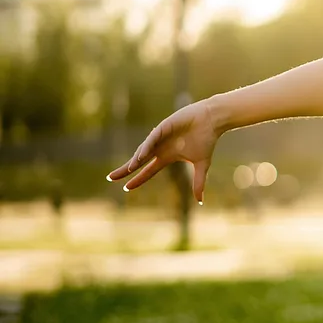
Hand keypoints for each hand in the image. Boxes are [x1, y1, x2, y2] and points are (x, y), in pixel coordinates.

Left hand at [107, 100, 222, 202]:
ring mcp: (160, 137)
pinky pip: (152, 139)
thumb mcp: (202, 165)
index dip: (138, 179)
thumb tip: (200, 202)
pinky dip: (146, 147)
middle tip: (110, 178)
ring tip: (128, 170)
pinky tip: (140, 156)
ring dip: (136, 160)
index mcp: (166, 156)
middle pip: (138, 161)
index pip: (148, 170)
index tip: (126, 188)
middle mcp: (159, 148)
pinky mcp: (163, 127)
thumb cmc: (206, 140)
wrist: (211, 121)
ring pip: (143, 150)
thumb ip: (199, 182)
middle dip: (124, 169)